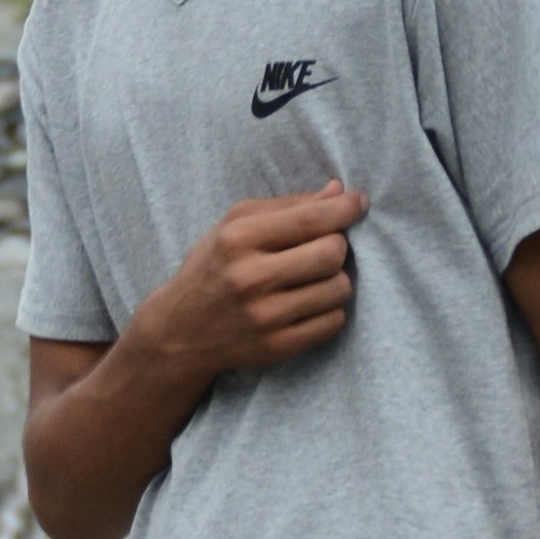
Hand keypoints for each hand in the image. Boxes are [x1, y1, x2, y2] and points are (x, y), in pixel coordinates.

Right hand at [139, 179, 367, 391]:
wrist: (181, 330)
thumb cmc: (214, 266)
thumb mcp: (234, 225)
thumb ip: (287, 206)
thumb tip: (338, 191)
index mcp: (238, 239)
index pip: (310, 219)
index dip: (345, 208)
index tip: (359, 202)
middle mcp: (250, 278)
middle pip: (332, 253)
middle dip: (338, 245)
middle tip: (326, 245)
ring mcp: (264, 317)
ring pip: (339, 289)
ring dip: (336, 278)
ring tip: (314, 276)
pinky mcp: (277, 347)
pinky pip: (333, 322)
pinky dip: (330, 309)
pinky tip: (308, 303)